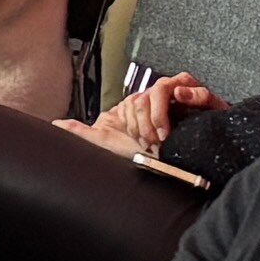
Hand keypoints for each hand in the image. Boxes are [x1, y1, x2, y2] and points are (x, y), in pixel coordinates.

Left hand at [72, 76, 217, 163]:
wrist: (183, 173)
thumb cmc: (144, 160)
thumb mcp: (108, 146)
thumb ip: (81, 134)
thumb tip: (55, 123)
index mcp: (140, 106)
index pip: (134, 99)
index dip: (135, 121)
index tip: (138, 141)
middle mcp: (160, 101)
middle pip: (150, 93)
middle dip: (149, 122)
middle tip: (152, 142)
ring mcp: (182, 101)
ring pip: (168, 87)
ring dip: (163, 114)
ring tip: (164, 136)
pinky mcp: (204, 105)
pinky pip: (200, 89)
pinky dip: (193, 94)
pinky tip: (185, 102)